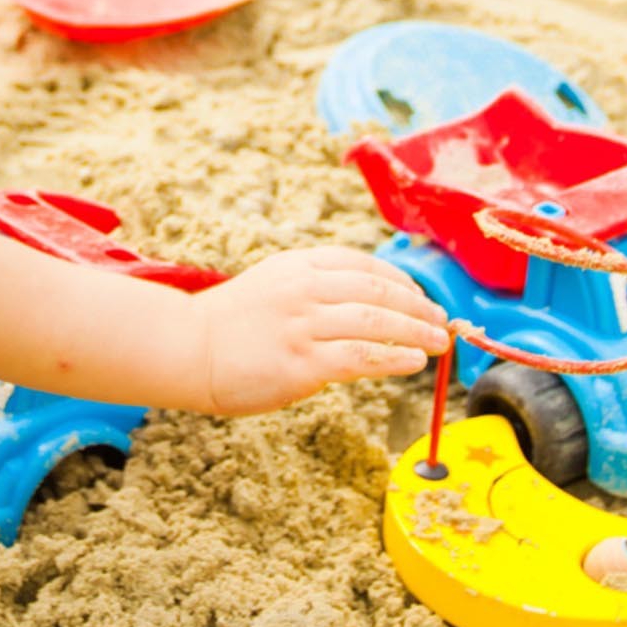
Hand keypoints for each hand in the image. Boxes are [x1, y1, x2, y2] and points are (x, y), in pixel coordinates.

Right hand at [189, 247, 450, 414]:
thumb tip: (362, 303)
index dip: (401, 281)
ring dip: (417, 332)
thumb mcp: (271, 285)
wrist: (186, 350)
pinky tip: (411, 362)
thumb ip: (312, 288)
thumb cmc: (229, 325)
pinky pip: (362, 357)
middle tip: (441, 322)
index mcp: (299, 265)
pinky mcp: (302, 361)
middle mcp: (305, 288)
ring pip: (378, 322)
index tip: (420, 297)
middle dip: (419, 307)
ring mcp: (304, 324)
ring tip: (438, 344)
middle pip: (380, 290)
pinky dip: (395, 358)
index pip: (364, 264)